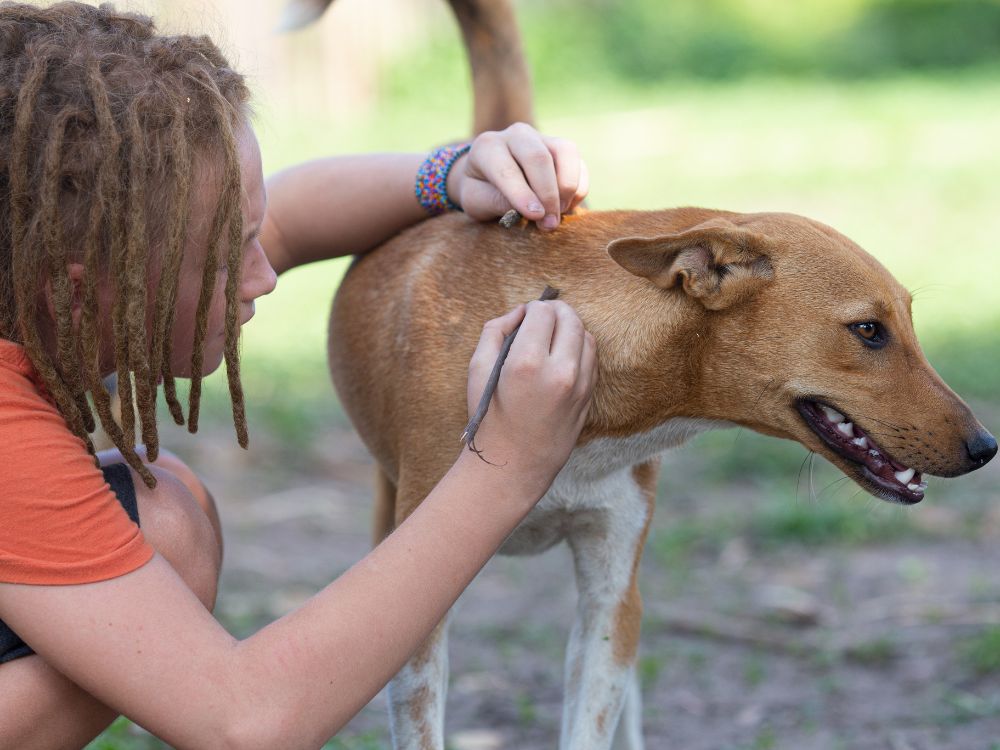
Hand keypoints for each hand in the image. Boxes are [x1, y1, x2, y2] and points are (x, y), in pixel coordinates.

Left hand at [447, 123, 588, 231]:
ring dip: (566, 188)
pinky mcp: (562, 148)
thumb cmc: (480, 192)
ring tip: (557, 215)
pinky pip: (579, 164)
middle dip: (547, 194)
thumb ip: (497, 202)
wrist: (489, 179)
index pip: (506, 169)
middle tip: (549, 224)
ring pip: (565, 153)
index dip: (522, 193)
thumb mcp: (476, 202)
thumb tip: (532, 209)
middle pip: (539, 158)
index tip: (535, 216)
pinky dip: (578, 189)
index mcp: (487, 147)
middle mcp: (516, 135)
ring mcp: (542, 138)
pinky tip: (565, 208)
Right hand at [465, 300, 596, 497]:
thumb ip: (495, 330)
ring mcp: (579, 385)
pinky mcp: (589, 397)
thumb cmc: (490, 417)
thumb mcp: (477, 370)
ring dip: (570, 327)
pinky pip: (592, 358)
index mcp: (527, 362)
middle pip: (570, 318)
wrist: (513, 464)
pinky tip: (562, 354)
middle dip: (555, 310)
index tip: (525, 313)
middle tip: (541, 316)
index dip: (533, 306)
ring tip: (552, 334)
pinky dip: (579, 348)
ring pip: (586, 335)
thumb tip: (519, 312)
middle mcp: (560, 371)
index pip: (543, 312)